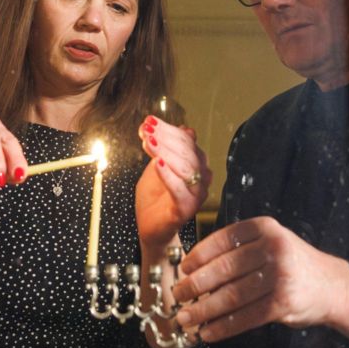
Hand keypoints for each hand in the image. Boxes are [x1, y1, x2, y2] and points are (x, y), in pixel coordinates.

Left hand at [135, 115, 211, 248]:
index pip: (188, 140)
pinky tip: (157, 164)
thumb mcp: (157, 165)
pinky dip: (168, 175)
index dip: (168, 129)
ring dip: (165, 152)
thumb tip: (183, 127)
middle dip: (166, 138)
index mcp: (196, 163)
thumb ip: (167, 148)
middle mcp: (201, 177)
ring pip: (186, 168)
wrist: (149, 226)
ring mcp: (196, 193)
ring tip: (148, 143)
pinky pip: (180, 189)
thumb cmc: (155, 197)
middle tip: (147, 130)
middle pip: (188, 152)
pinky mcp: (187, 208)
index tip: (149, 121)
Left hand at [172, 216, 348, 342]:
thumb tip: (196, 269)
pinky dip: (223, 327)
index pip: (224, 239)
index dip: (199, 255)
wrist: (331, 286)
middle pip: (224, 268)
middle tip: (178, 294)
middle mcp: (273, 248)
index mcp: (265, 228)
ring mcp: (279, 276)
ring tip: (186, 317)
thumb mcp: (272, 242)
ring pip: (231, 295)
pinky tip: (208, 332)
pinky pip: (245, 317)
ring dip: (204, 310)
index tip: (184, 268)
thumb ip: (241, 249)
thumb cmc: (293, 264)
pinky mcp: (283, 303)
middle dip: (196, 284)